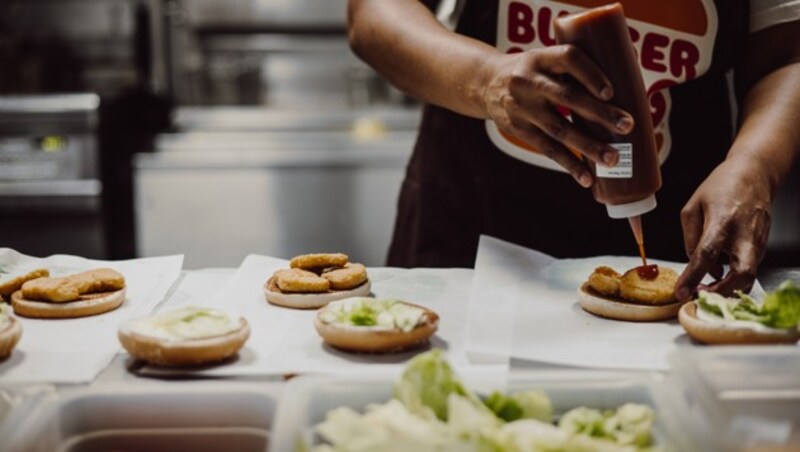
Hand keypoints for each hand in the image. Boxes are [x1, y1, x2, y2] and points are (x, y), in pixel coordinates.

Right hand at [482, 45, 634, 186]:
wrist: (487, 83)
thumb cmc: (534, 71)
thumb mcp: (546, 60)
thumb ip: (575, 72)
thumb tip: (626, 93)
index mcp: (541, 58)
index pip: (568, 59)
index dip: (590, 74)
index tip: (611, 92)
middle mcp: (529, 81)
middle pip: (568, 97)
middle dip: (600, 113)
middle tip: (627, 126)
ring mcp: (522, 108)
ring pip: (559, 129)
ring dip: (588, 146)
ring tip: (613, 159)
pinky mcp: (519, 130)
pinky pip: (547, 149)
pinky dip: (569, 164)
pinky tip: (586, 178)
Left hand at [675, 159, 771, 300]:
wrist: (755, 174)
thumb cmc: (722, 187)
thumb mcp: (692, 207)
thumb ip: (690, 238)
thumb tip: (696, 264)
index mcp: (722, 222)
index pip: (706, 255)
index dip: (693, 277)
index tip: (681, 292)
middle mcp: (744, 235)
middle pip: (742, 274)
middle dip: (723, 292)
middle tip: (702, 295)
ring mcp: (757, 242)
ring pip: (748, 276)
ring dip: (727, 288)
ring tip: (705, 287)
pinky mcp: (762, 247)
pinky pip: (748, 268)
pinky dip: (733, 277)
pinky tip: (718, 271)